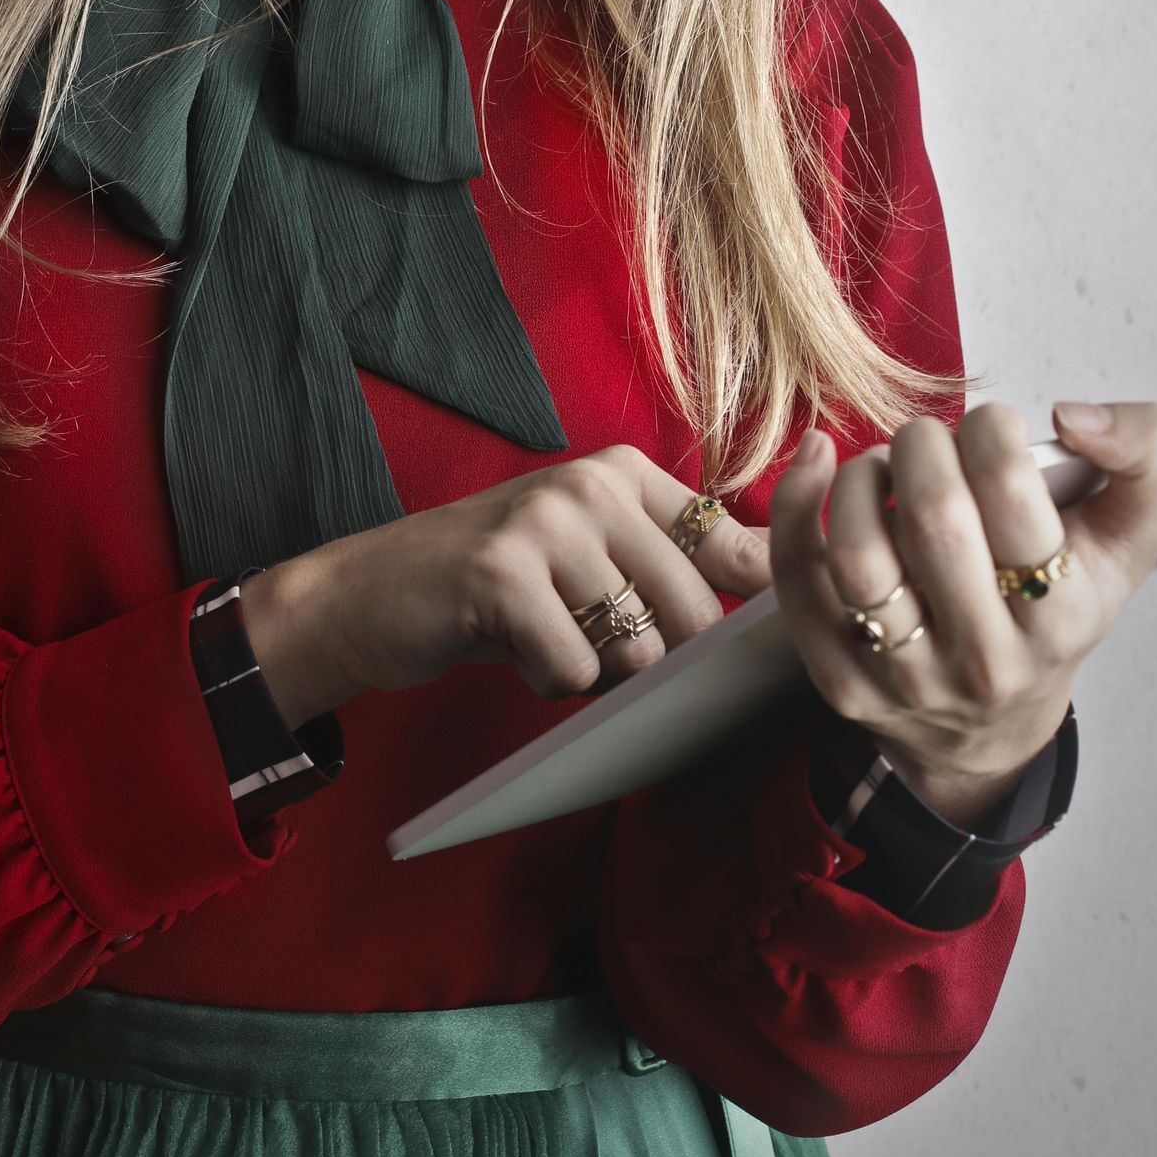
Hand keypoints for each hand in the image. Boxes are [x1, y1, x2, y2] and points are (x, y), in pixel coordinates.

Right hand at [239, 445, 774, 730]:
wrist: (368, 594)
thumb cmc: (495, 586)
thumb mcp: (591, 553)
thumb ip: (677, 563)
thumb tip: (789, 591)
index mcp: (628, 474)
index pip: (740, 553)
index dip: (753, 619)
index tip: (739, 656)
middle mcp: (593, 484)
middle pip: (696, 618)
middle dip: (654, 662)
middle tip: (590, 646)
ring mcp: (547, 522)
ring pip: (638, 651)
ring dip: (596, 674)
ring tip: (543, 638)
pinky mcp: (504, 573)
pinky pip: (575, 671)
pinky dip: (546, 682)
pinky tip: (508, 647)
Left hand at [767, 399, 1156, 821]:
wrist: (998, 723)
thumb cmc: (1062, 604)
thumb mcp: (1134, 535)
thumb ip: (1145, 453)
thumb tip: (1073, 416)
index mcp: (1062, 619)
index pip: (1016, 501)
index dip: (993, 433)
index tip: (991, 428)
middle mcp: (987, 660)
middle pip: (935, 521)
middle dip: (924, 445)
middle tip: (932, 441)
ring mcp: (907, 679)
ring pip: (860, 558)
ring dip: (862, 478)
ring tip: (887, 468)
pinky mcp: (841, 680)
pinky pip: (799, 582)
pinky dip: (796, 505)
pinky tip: (817, 462)